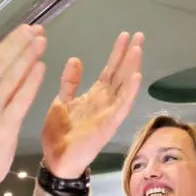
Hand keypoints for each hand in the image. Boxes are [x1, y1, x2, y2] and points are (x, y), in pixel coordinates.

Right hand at [0, 24, 48, 192]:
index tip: (26, 28)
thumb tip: (5, 59)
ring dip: (27, 55)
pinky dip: (30, 82)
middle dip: (20, 43)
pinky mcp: (4, 125)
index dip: (11, 41)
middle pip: (2, 61)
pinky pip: (19, 99)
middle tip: (37, 28)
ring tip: (42, 40)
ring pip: (11, 76)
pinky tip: (42, 68)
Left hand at [41, 31, 143, 178]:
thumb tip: (75, 60)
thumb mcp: (61, 102)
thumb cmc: (59, 135)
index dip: (117, 54)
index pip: (110, 71)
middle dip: (130, 55)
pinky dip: (129, 93)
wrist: (55, 160)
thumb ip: (70, 83)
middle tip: (140, 35)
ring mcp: (108, 114)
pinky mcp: (107, 126)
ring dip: (132, 68)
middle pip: (121, 75)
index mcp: (94, 97)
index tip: (125, 35)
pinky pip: (121, 107)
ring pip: (124, 87)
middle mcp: (105, 103)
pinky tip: (136, 78)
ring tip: (138, 49)